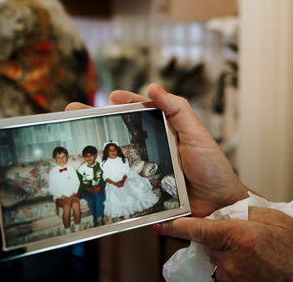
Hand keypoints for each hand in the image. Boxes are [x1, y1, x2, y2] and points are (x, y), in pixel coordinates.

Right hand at [66, 84, 248, 216]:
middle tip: (73, 111)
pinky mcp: (145, 190)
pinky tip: (89, 175)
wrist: (219, 206)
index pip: (143, 111)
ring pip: (118, 156)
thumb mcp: (197, 135)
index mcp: (168, 130)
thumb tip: (153, 87)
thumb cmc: (213, 168)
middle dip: (97, 121)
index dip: (126, 102)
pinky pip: (124, 182)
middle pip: (122, 131)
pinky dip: (106, 178)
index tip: (109, 97)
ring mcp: (149, 169)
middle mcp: (155, 148)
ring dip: (96, 149)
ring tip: (75, 143)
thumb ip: (178, 110)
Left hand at [155, 207, 292, 281]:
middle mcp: (231, 261)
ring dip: (232, 254)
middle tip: (245, 236)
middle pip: (211, 245)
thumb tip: (228, 210)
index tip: (162, 224)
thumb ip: (246, 214)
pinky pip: (229, 275)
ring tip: (258, 252)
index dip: (177, 227)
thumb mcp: (275, 220)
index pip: (197, 230)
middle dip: (221, 238)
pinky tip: (258, 264)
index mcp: (238, 237)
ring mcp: (233, 280)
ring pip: (220, 261)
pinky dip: (238, 268)